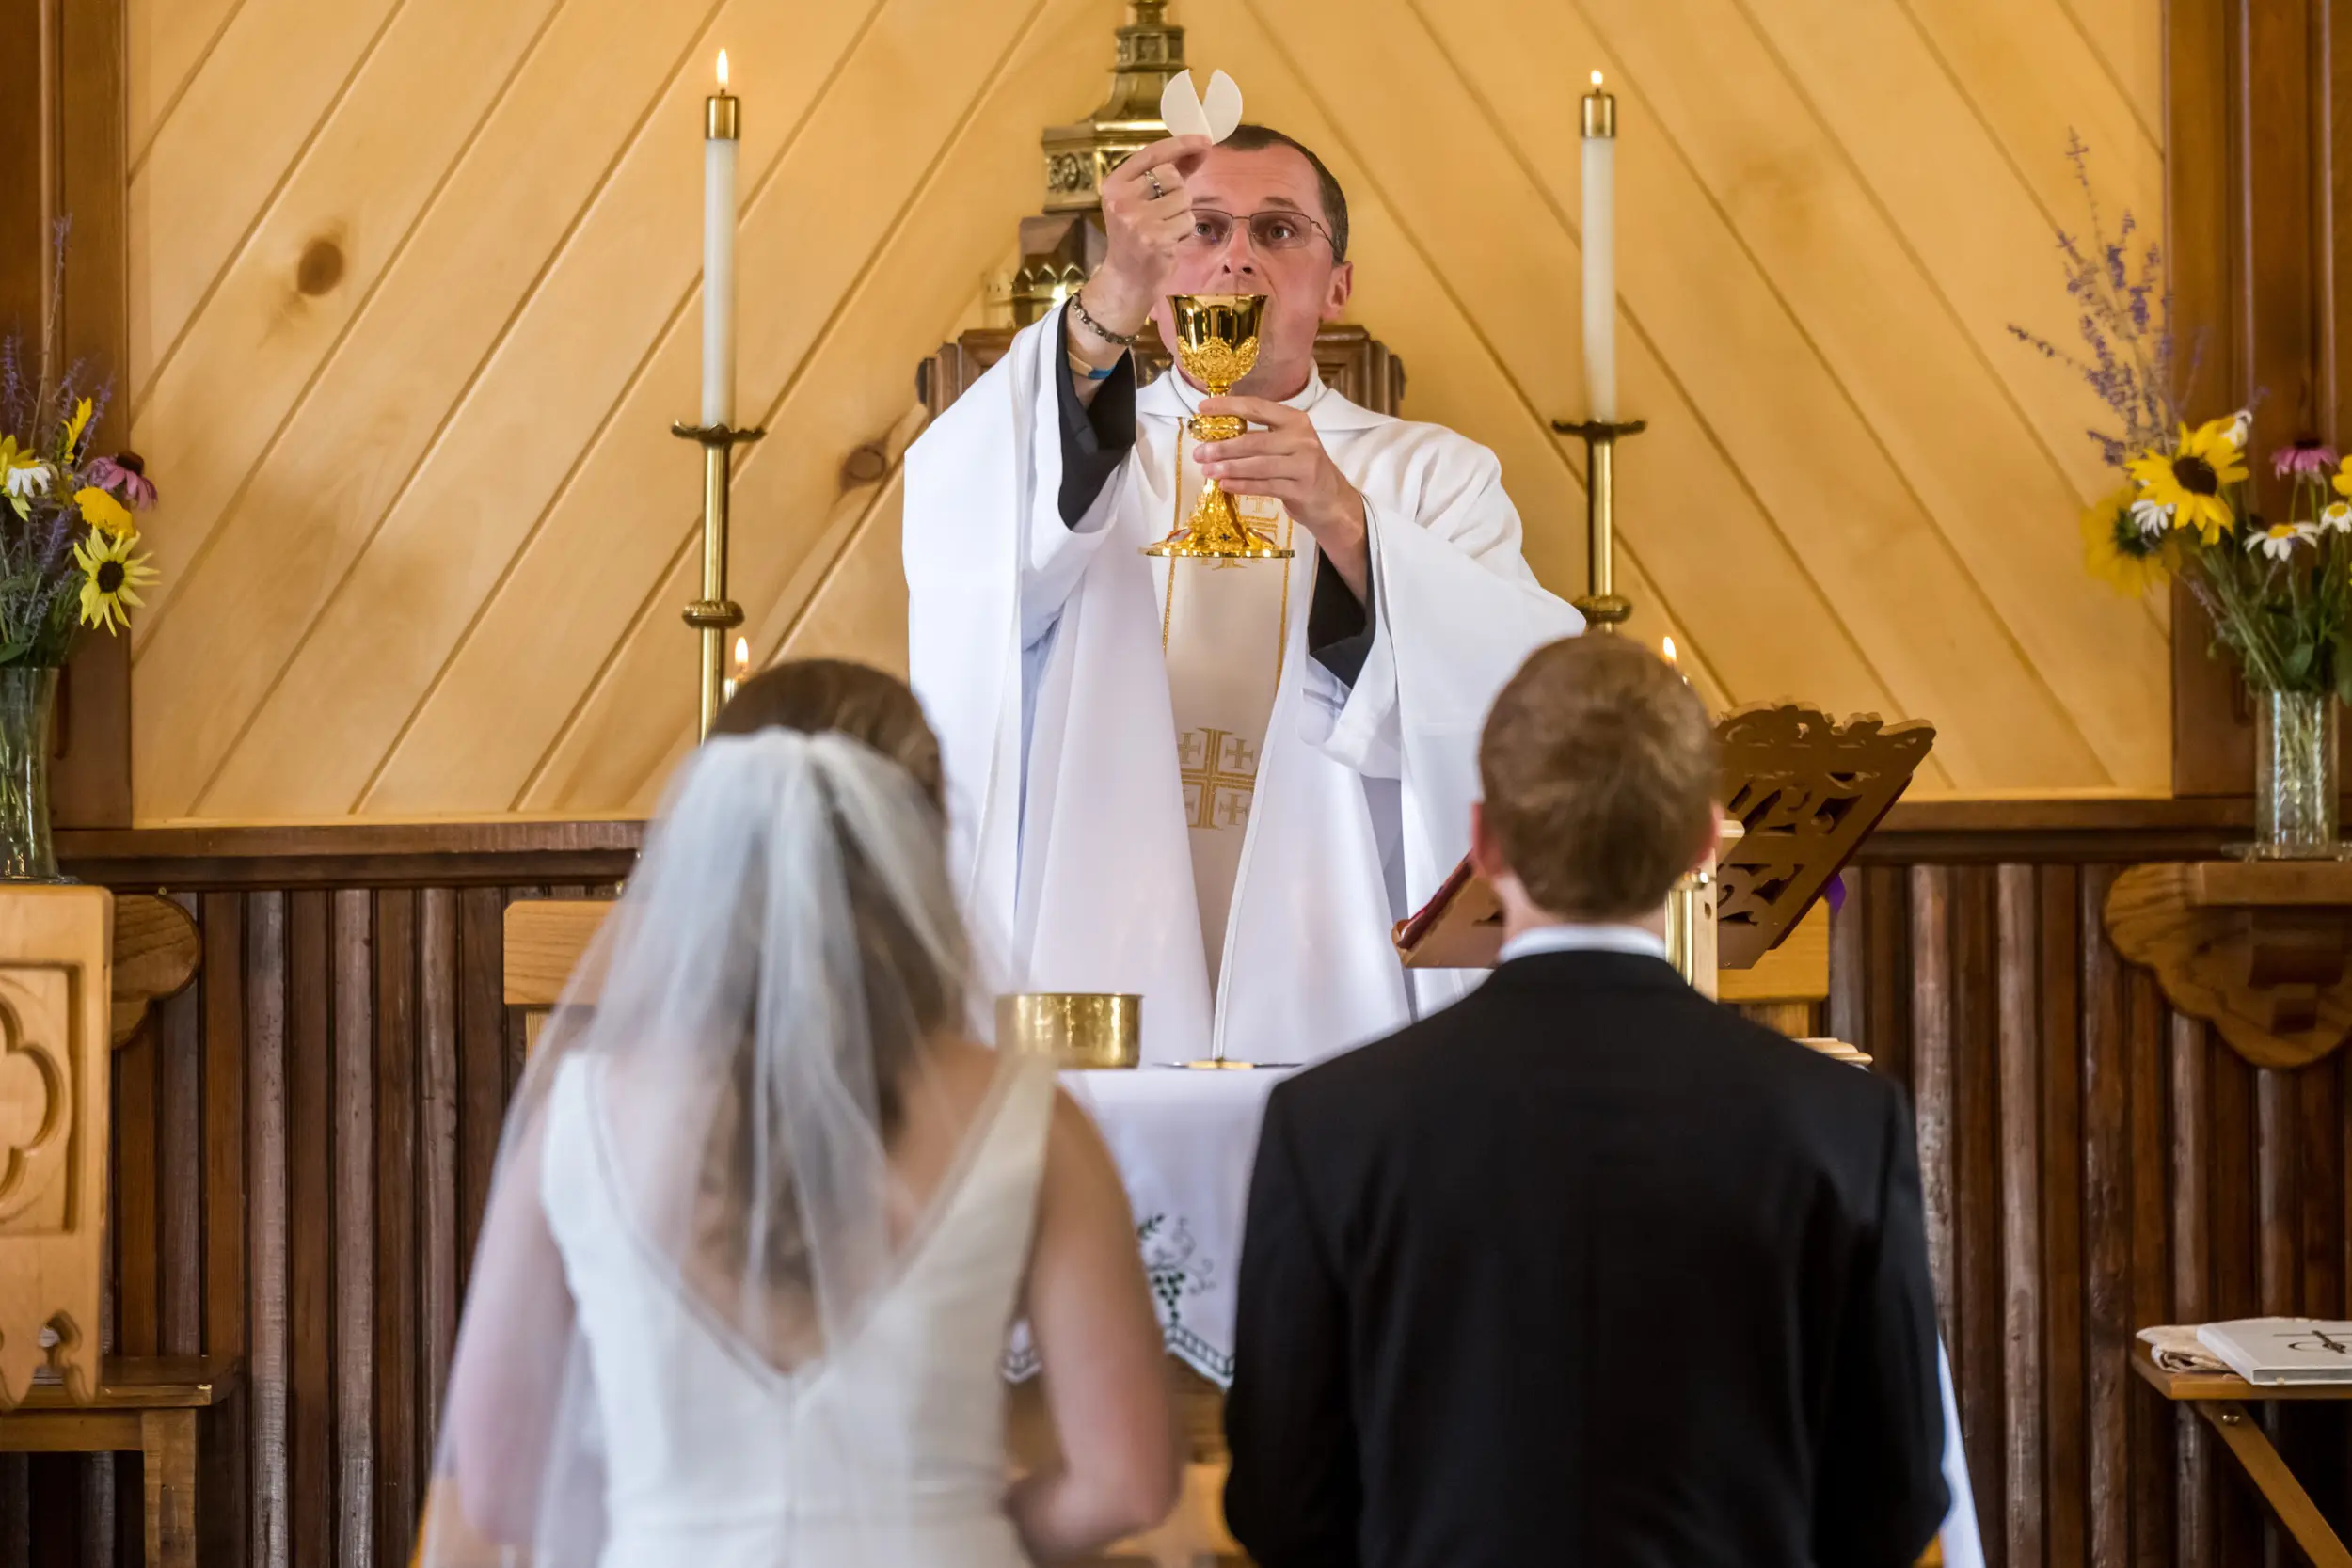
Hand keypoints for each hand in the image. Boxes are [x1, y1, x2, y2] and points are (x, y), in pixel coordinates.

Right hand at [1082, 136, 1211, 336]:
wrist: (1125, 280)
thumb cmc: (1136, 237)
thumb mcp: (1140, 201)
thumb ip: (1167, 174)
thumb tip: (1199, 149)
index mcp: (1114, 184)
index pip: (1152, 154)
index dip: (1180, 144)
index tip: (1204, 140)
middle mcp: (1122, 200)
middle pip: (1172, 176)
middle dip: (1177, 192)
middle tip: (1163, 213)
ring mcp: (1138, 220)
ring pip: (1184, 199)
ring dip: (1182, 214)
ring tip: (1164, 230)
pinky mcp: (1156, 239)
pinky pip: (1188, 221)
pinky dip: (1184, 231)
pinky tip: (1168, 242)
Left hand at [1198, 396, 1370, 601]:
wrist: (1332, 500)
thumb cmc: (1302, 469)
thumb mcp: (1288, 444)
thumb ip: (1260, 436)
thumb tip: (1216, 436)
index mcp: (1295, 420)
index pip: (1257, 408)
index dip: (1228, 407)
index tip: (1202, 410)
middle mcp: (1301, 439)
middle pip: (1254, 441)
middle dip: (1222, 447)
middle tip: (1199, 453)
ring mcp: (1303, 465)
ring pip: (1257, 465)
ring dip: (1228, 468)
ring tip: (1206, 471)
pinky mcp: (1301, 490)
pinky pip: (1264, 486)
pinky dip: (1242, 485)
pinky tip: (1225, 485)